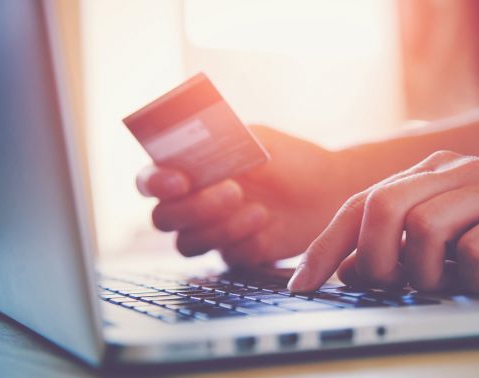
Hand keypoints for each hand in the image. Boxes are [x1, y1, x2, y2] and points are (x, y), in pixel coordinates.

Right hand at [136, 126, 354, 265]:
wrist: (327, 189)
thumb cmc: (289, 159)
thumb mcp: (256, 139)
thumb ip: (223, 140)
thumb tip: (193, 142)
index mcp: (190, 171)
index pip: (151, 181)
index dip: (155, 183)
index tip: (179, 181)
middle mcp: (194, 205)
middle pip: (163, 218)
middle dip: (193, 208)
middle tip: (234, 191)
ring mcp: (213, 232)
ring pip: (187, 244)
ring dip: (219, 228)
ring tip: (259, 210)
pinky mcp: (237, 254)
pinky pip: (225, 257)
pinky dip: (243, 242)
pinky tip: (267, 225)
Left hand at [288, 150, 478, 292]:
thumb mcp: (448, 242)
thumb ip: (399, 248)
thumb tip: (348, 269)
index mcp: (428, 175)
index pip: (360, 205)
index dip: (326, 247)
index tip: (301, 285)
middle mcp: (454, 171)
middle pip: (382, 206)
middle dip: (374, 259)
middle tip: (391, 286)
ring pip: (424, 227)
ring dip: (428, 272)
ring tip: (453, 280)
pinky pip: (476, 250)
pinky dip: (476, 277)